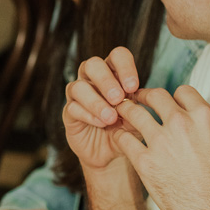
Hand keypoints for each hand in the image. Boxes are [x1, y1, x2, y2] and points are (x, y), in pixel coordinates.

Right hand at [62, 46, 140, 171]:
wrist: (110, 152)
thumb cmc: (126, 129)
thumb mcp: (139, 119)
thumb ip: (139, 109)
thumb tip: (140, 102)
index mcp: (114, 73)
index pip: (117, 56)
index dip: (125, 67)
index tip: (133, 87)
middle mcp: (93, 79)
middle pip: (93, 64)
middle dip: (106, 81)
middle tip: (118, 98)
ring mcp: (78, 95)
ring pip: (79, 86)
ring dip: (96, 102)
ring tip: (110, 118)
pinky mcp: (69, 112)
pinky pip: (73, 108)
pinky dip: (89, 115)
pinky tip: (101, 123)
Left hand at [111, 85, 209, 209]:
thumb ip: (204, 126)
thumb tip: (200, 116)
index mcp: (203, 118)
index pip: (182, 92)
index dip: (173, 96)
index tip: (166, 102)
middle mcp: (181, 125)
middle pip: (155, 96)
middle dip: (143, 95)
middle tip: (135, 98)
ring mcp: (161, 142)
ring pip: (134, 113)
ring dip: (125, 110)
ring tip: (120, 112)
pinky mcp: (144, 162)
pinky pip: (123, 138)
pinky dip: (118, 134)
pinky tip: (118, 136)